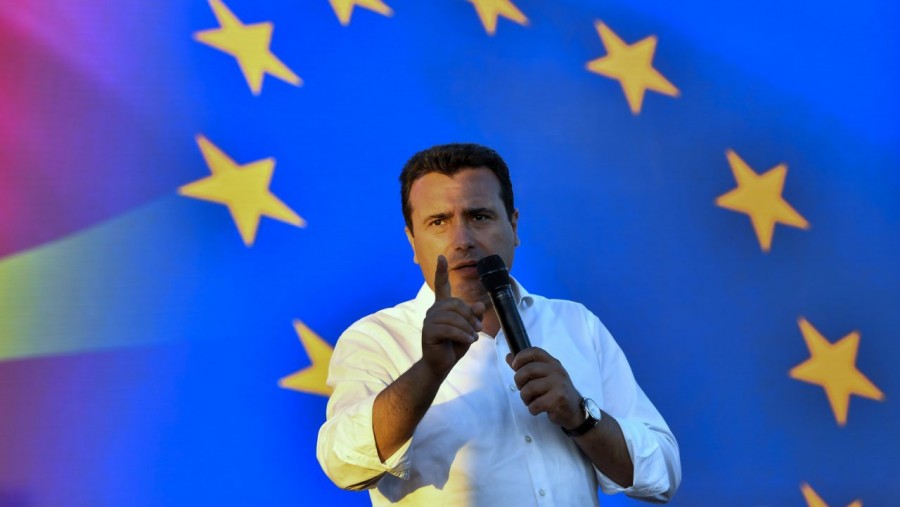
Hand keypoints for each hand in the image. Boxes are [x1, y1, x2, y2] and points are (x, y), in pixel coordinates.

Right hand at [421, 255, 484, 377]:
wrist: (440, 364)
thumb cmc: (454, 345)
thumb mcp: (469, 329)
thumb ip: (474, 316)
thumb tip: (480, 305)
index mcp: (442, 307)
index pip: (441, 285)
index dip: (441, 271)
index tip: (441, 257)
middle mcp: (433, 310)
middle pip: (456, 303)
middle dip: (470, 316)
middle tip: (478, 329)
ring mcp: (429, 320)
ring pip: (454, 317)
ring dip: (467, 328)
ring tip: (473, 337)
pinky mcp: (428, 331)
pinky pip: (449, 329)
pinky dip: (462, 335)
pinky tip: (468, 341)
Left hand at [507, 348, 583, 428]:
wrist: (573, 410)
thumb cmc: (555, 391)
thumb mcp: (544, 376)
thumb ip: (526, 366)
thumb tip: (509, 356)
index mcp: (552, 363)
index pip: (534, 352)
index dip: (521, 357)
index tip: (515, 366)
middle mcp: (557, 371)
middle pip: (527, 370)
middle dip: (519, 382)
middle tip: (522, 389)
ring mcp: (558, 385)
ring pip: (529, 389)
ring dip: (525, 398)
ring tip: (532, 401)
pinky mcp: (558, 400)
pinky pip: (534, 404)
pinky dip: (532, 409)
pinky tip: (539, 409)